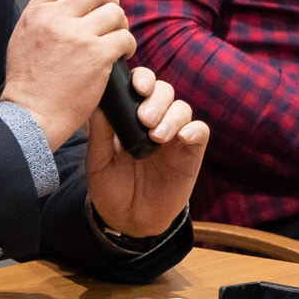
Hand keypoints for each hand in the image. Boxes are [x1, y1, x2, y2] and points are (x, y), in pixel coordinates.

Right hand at [1, 0, 136, 148]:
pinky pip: (124, 37)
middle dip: (109, 0)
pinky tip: (121, 55)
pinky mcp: (96, 56)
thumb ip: (42, 15)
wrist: (32, 115)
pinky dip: (127, 46)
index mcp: (37, 12)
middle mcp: (56, 19)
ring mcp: (77, 37)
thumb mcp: (24, 37)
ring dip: (120, 24)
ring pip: (114, 12)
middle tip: (109, 17)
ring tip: (115, 39)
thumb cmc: (29, 82)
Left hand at [85, 67, 209, 237]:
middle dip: (156, 99)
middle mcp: (154, 120)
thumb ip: (100, 133)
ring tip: (157, 136)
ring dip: (171, 116)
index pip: (140, 85)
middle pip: (164, 91)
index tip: (137, 87)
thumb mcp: (98, 161)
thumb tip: (97, 102)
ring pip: (182, 108)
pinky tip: (183, 137)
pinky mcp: (190, 154)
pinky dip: (194, 130)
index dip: (142, 79)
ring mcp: (173, 136)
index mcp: (130, 116)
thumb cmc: (110, 187)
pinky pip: (200, 132)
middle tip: (145, 118)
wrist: (128, 220)